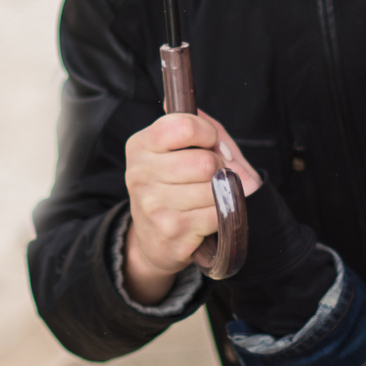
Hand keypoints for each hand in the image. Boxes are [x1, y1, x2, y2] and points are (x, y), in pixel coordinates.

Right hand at [121, 109, 261, 304]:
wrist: (153, 239)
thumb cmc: (174, 186)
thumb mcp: (181, 150)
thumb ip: (207, 133)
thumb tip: (224, 148)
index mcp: (140, 145)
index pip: (185, 126)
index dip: (208, 134)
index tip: (209, 143)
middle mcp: (140, 173)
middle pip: (205, 161)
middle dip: (220, 167)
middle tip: (211, 175)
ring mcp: (153, 203)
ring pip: (214, 188)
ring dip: (221, 192)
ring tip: (208, 196)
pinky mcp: (171, 229)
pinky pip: (217, 214)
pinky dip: (222, 214)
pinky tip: (206, 216)